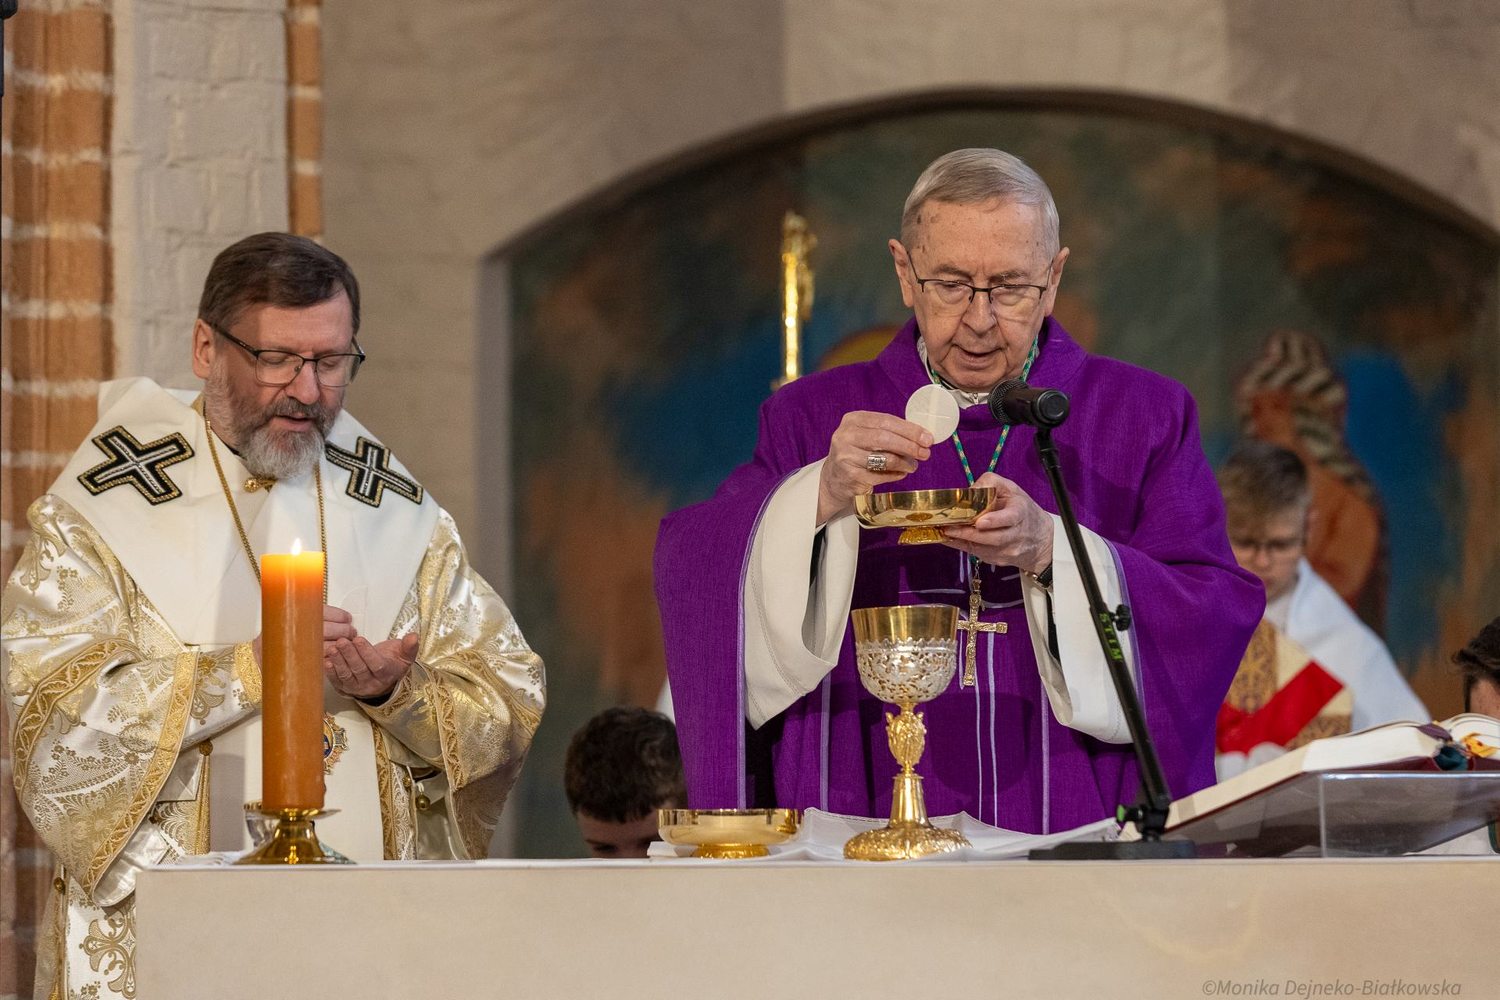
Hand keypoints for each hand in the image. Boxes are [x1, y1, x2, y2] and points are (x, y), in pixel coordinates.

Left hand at [321, 603, 417, 699]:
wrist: (383, 680)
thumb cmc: (392, 663)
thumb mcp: (404, 655)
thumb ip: (409, 646)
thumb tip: (414, 636)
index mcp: (387, 675)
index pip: (376, 664)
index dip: (367, 653)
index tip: (358, 639)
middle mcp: (371, 684)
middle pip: (359, 669)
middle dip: (349, 655)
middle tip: (342, 641)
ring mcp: (357, 688)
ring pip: (347, 675)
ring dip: (338, 662)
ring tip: (332, 648)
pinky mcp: (345, 689)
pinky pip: (337, 682)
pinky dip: (331, 673)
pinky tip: (326, 661)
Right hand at [817, 411, 933, 523]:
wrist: (834, 478)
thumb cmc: (858, 453)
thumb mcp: (867, 435)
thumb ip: (889, 432)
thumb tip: (922, 437)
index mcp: (853, 420)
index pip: (886, 421)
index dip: (910, 429)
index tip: (927, 438)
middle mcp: (845, 436)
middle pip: (884, 438)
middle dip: (909, 446)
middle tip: (925, 452)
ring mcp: (846, 457)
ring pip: (884, 459)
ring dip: (904, 463)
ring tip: (913, 465)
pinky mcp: (850, 476)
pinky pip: (881, 476)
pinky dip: (895, 475)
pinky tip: (900, 473)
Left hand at [940, 472, 1052, 573]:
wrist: (1041, 540)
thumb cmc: (1021, 509)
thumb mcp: (1011, 489)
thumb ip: (991, 483)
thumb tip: (968, 490)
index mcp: (1021, 512)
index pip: (1011, 518)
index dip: (995, 520)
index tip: (980, 522)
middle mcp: (1016, 534)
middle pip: (993, 537)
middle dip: (969, 533)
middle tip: (949, 527)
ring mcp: (1007, 550)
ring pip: (983, 548)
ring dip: (962, 540)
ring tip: (945, 531)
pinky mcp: (998, 560)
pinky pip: (977, 554)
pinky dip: (962, 546)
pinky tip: (950, 539)